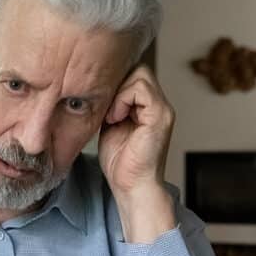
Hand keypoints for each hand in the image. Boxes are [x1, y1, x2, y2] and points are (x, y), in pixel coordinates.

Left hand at [98, 66, 176, 242]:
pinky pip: (141, 89)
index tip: (99, 100)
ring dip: (119, 92)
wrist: (130, 186)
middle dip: (117, 83)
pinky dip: (123, 99)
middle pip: (138, 69)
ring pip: (140, 74)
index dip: (114, 81)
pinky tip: (115, 118)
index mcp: (147, 106)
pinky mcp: (160, 116)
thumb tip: (94, 87)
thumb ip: (109, 105)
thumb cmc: (120, 162)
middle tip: (105, 108)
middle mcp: (158, 104)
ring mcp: (162, 109)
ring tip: (111, 116)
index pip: (133, 73)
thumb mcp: (108, 125)